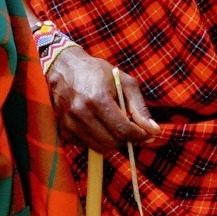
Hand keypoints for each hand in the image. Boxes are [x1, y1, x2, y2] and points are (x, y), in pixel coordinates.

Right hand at [44, 46, 161, 151]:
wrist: (63, 68)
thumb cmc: (96, 72)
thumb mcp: (123, 82)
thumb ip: (139, 107)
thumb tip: (153, 130)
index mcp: (98, 98)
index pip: (124, 130)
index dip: (139, 135)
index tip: (146, 134)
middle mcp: (81, 112)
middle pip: (112, 142)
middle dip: (126, 139)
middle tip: (130, 129)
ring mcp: (69, 122)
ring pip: (99, 147)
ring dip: (111, 141)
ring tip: (114, 126)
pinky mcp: (63, 129)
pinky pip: (86, 145)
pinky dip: (96, 140)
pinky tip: (97, 126)